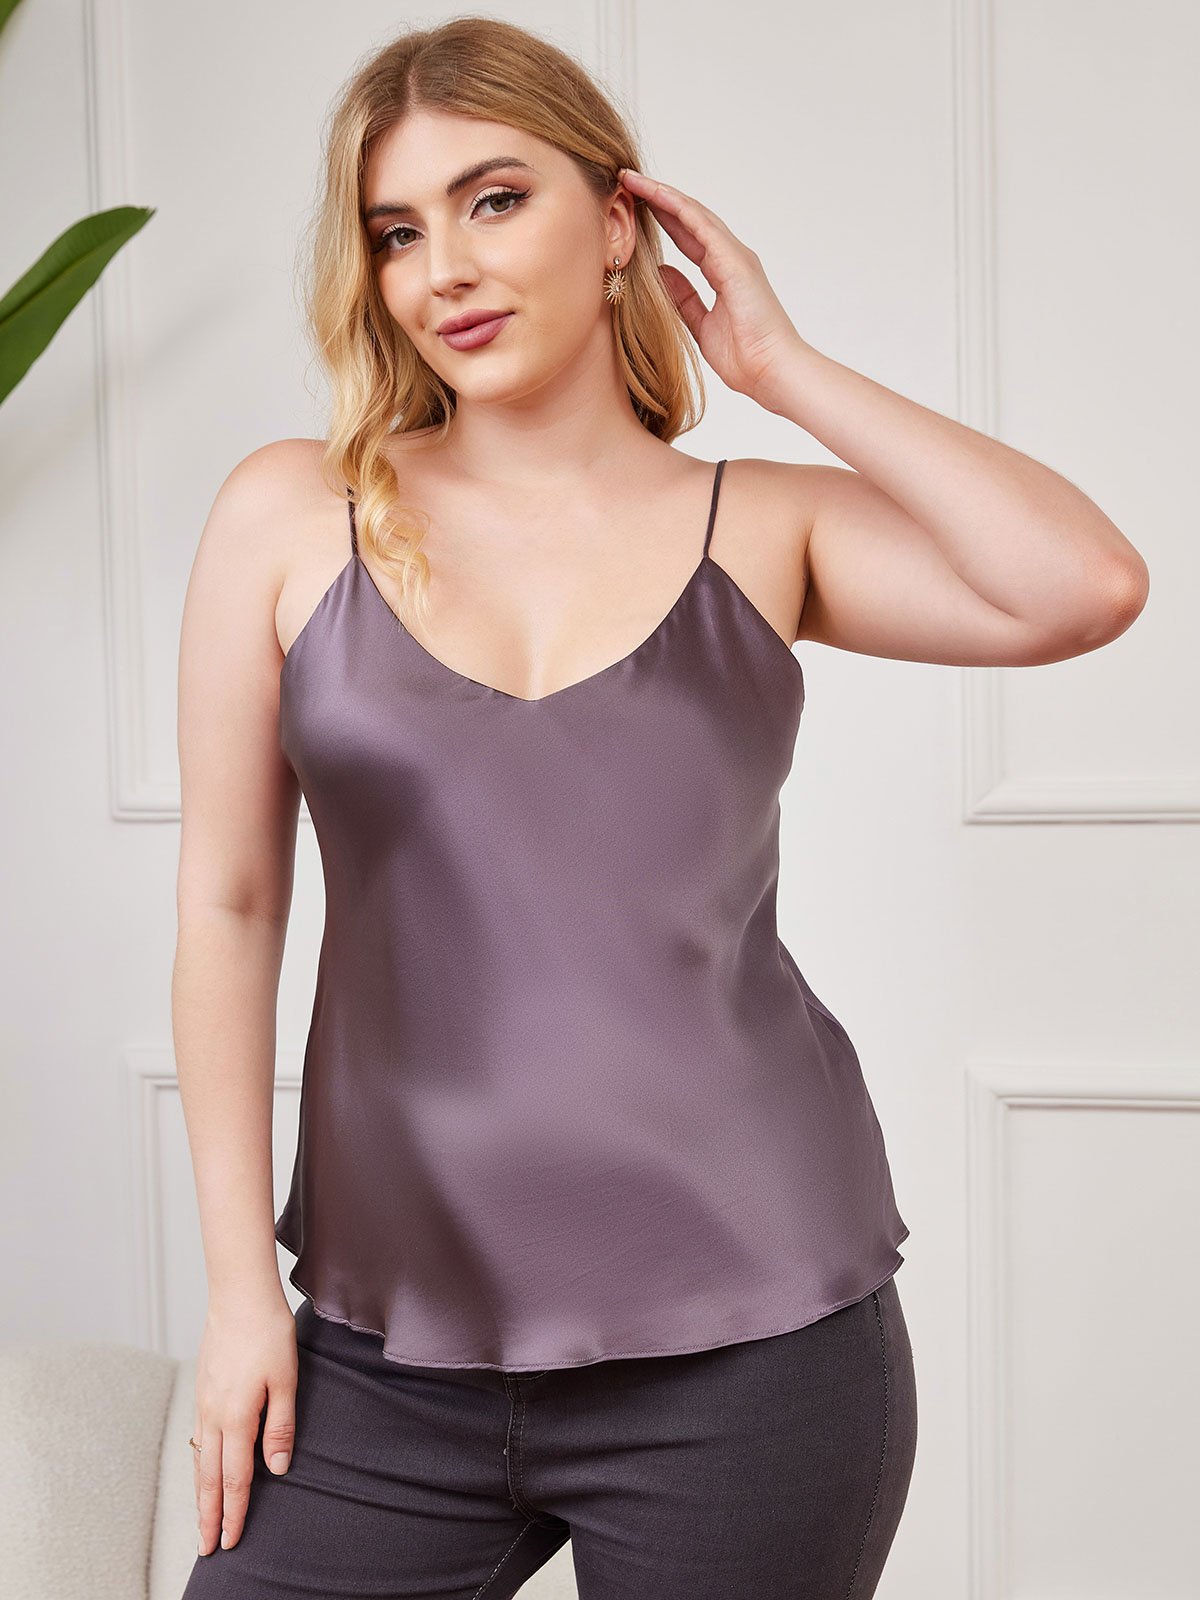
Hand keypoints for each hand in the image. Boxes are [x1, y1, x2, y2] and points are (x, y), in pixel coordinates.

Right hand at [193, 1293, 297, 1555]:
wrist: (239, 1295)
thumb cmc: (268, 1332)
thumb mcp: (286, 1379)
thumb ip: (280, 1426)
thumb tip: (276, 1468)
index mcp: (237, 1417)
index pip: (234, 1478)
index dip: (234, 1512)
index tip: (231, 1540)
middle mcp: (214, 1415)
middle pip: (208, 1477)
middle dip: (209, 1515)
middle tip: (207, 1547)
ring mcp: (204, 1402)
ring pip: (199, 1459)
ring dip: (201, 1492)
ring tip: (203, 1517)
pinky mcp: (202, 1388)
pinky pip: (197, 1437)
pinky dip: (198, 1462)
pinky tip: (202, 1466)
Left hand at [619, 167, 805, 405]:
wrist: (771, 371)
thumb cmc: (746, 356)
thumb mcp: (702, 324)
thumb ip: (684, 297)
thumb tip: (662, 274)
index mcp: (724, 272)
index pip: (687, 235)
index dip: (662, 218)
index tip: (634, 205)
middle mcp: (730, 257)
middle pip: (689, 217)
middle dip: (659, 198)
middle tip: (628, 181)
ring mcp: (735, 257)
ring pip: (694, 214)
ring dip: (664, 195)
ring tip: (635, 180)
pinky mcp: (736, 263)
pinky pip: (703, 228)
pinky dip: (680, 209)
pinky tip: (658, 195)